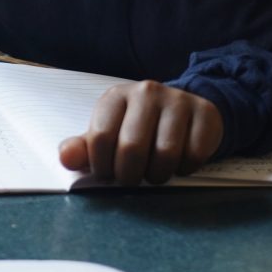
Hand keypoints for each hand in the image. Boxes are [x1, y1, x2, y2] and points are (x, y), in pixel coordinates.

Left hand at [58, 81, 223, 185]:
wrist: (183, 110)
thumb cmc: (137, 126)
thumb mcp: (109, 132)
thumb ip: (84, 148)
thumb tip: (66, 159)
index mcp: (116, 96)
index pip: (100, 137)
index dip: (101, 166)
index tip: (106, 174)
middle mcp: (145, 92)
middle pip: (132, 148)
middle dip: (129, 175)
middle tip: (131, 179)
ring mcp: (177, 100)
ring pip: (165, 154)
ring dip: (157, 175)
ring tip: (153, 173)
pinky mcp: (205, 113)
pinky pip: (194, 155)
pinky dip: (185, 169)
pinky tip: (178, 164)